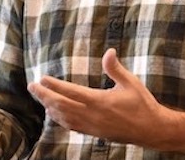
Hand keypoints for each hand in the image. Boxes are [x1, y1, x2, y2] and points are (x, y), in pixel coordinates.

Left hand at [27, 48, 167, 145]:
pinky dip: (60, 120)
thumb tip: (109, 51)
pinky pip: (72, 127)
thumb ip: (116, 68)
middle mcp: (93, 115)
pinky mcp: (95, 134)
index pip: (71, 92)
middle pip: (62, 105)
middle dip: (44, 96)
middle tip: (31, 87)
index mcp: (101, 101)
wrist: (153, 130)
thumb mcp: (131, 83)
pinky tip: (54, 114)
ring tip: (40, 98)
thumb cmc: (142, 104)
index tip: (41, 79)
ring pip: (64, 118)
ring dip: (50, 107)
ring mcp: (93, 126)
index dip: (54, 86)